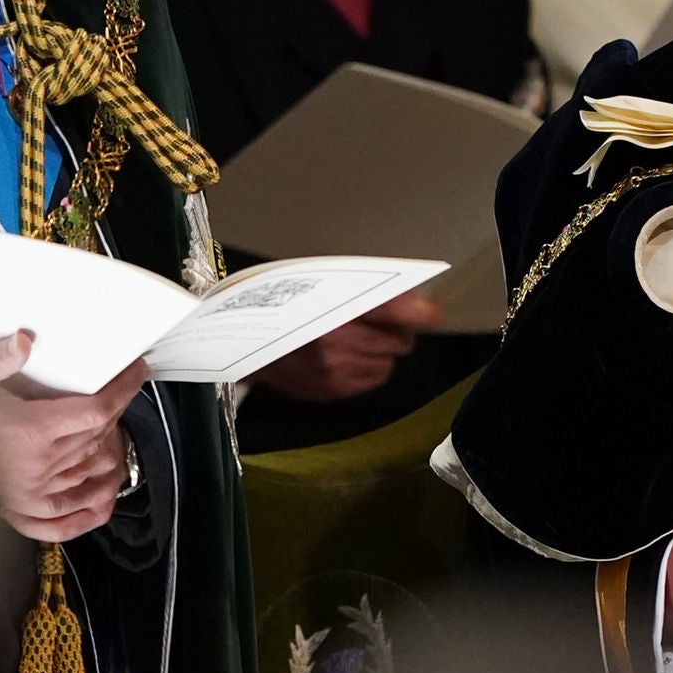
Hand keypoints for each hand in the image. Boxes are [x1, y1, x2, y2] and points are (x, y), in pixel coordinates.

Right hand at [0, 332, 143, 542]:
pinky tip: (106, 494)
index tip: (136, 373)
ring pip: (90, 467)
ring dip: (109, 445)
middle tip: (122, 388)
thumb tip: (23, 342)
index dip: (124, 389)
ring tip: (115, 424)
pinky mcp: (23, 509)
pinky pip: (70, 515)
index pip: (96, 409)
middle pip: (98, 435)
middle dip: (117, 408)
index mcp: (30, 430)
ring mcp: (33, 490)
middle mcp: (38, 464)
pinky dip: (93, 505)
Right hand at [250, 292, 443, 405]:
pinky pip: (372, 381)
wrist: (241, 340)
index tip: (431, 313)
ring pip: (387, 364)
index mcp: (334, 305)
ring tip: (360, 343)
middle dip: (395, 332)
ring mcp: (334, 370)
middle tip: (381, 325)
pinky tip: (350, 360)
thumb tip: (409, 297)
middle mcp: (337, 340)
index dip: (419, 312)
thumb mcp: (320, 282)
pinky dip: (368, 371)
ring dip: (381, 353)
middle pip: (398, 341)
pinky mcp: (330, 390)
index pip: (393, 309)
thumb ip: (363, 288)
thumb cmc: (282, 304)